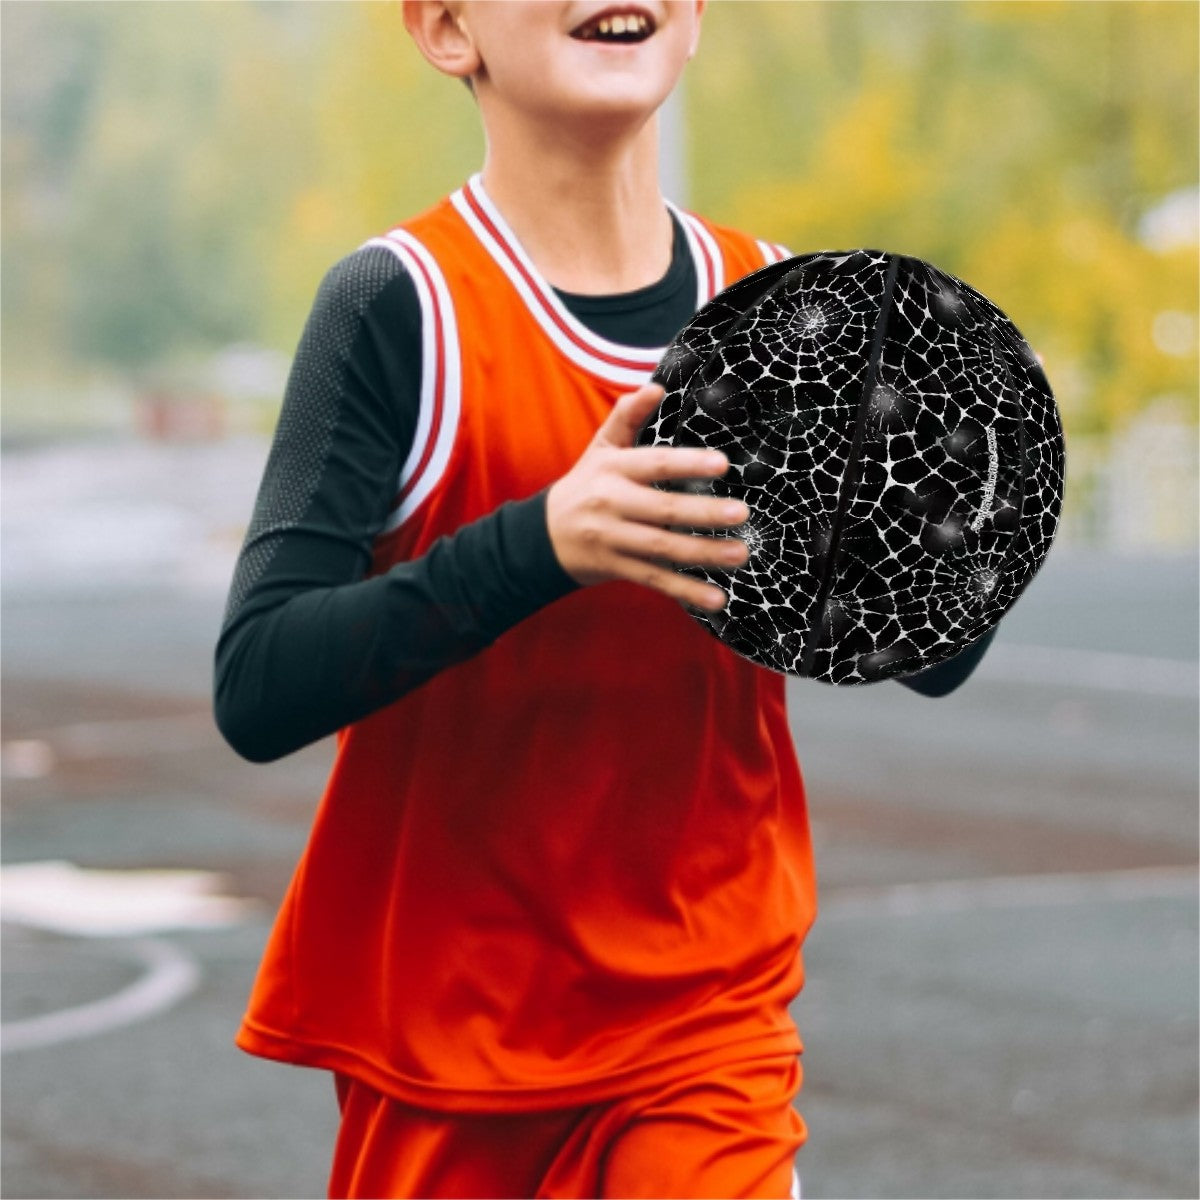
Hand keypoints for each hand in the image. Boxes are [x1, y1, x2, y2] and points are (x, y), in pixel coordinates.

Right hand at [546, 383, 748, 611]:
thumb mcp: (601, 448)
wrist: (543, 536)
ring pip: (663, 548)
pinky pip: (655, 580)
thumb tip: (657, 386)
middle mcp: (611, 504)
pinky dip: (686, 591)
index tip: (722, 464)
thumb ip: (628, 416)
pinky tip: (716, 598)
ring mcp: (613, 540)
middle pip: (663, 510)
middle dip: (704, 513)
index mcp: (612, 469)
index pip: (653, 464)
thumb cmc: (586, 484)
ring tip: (741, 554)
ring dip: (704, 553)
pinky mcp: (617, 569)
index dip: (686, 463)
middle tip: (742, 513)